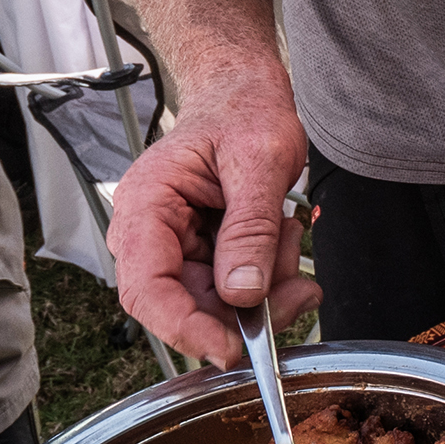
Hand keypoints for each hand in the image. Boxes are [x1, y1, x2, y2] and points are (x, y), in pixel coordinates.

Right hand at [106, 78, 314, 367]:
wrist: (247, 95)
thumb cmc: (243, 111)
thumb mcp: (258, 161)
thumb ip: (249, 228)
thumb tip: (242, 293)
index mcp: (146, 205)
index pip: (146, 289)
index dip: (185, 327)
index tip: (232, 348)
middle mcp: (151, 234)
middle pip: (187, 307)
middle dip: (247, 309)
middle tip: (298, 288)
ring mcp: (178, 248)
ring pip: (217, 306)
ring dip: (266, 289)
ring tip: (288, 234)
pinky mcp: (206, 255)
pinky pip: (235, 291)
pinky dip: (270, 280)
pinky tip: (284, 241)